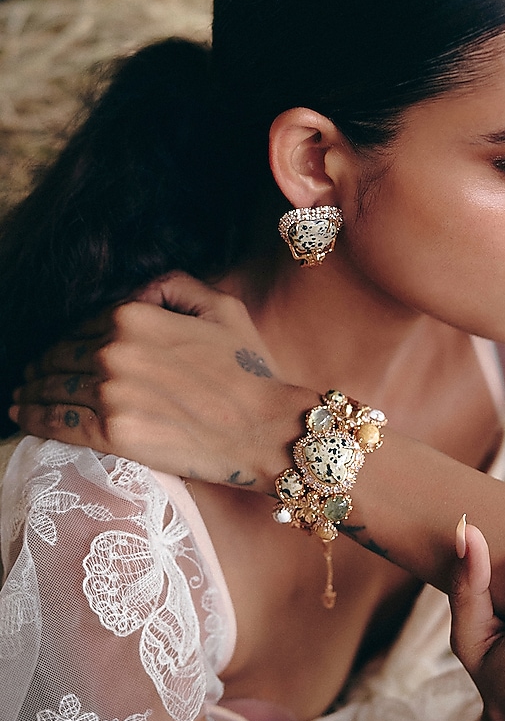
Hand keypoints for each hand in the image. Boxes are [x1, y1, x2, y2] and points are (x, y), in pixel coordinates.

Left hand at [10, 272, 314, 490]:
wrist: (265, 427)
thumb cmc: (250, 370)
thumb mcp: (222, 308)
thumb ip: (175, 286)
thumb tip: (140, 290)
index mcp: (135, 316)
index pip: (84, 324)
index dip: (70, 339)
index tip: (60, 351)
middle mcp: (115, 351)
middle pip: (61, 355)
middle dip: (45, 364)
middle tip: (35, 374)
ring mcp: (111, 394)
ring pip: (53, 388)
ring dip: (33, 390)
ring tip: (23, 394)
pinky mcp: (113, 434)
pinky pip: (58, 423)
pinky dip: (33, 417)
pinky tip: (22, 415)